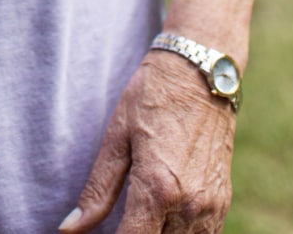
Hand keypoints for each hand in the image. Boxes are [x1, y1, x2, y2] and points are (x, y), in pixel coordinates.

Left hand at [60, 51, 235, 232]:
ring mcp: (211, 208)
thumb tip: (69, 229)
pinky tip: (161, 221)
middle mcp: (190, 206)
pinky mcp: (222, 203)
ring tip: (136, 219)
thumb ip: (97, 191)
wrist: (201, 74)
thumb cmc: (152, 98)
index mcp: (158, 189)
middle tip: (117, 221)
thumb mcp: (116, 137)